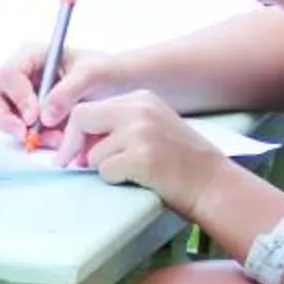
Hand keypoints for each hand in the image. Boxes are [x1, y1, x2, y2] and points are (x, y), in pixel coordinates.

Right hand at [0, 43, 127, 146]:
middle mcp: (20, 75)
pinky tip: (57, 141)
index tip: (33, 116)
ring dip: (23, 133)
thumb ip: (67, 92)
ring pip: (3, 117)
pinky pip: (20, 131)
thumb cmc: (104, 71)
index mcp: (30, 56)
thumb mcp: (91, 74)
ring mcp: (22, 97)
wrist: (117, 86)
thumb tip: (45, 116)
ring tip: (54, 140)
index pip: (9, 74)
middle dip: (5, 119)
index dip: (17, 96)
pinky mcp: (29, 117)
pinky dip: (34, 140)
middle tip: (24, 136)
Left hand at [56, 90, 227, 212]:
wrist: (213, 184)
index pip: (89, 108)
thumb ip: (118, 126)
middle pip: (81, 118)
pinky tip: (138, 179)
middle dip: (70, 145)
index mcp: (140, 99)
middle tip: (70, 164)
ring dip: (104, 169)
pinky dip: (115, 181)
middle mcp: (139, 110)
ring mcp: (140, 132)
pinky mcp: (142, 157)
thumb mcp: (151, 129)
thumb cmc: (181, 163)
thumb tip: (77, 142)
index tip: (69, 151)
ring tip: (132, 173)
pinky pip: (105, 171)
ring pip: (93, 153)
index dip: (75, 132)